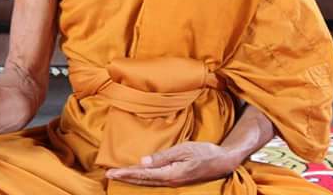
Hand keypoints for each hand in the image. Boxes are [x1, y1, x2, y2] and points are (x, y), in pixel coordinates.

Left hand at [105, 142, 237, 186]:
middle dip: (126, 177)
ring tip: (119, 175)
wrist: (223, 162)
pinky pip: (155, 181)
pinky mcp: (176, 180)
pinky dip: (143, 179)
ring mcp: (173, 182)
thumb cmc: (205, 153)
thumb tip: (142, 162)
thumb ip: (163, 157)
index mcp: (171, 174)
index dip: (127, 173)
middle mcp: (170, 181)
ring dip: (133, 179)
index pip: (143, 174)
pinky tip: (139, 176)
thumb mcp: (184, 150)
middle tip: (108, 174)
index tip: (112, 172)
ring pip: (148, 182)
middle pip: (143, 181)